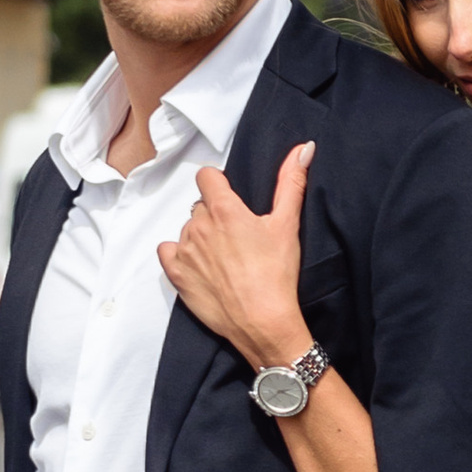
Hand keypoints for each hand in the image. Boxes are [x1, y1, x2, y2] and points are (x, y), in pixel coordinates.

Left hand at [160, 142, 315, 367]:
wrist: (262, 322)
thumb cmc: (276, 275)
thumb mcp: (287, 224)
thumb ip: (291, 182)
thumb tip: (303, 149)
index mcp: (224, 209)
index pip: (206, 176)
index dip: (218, 183)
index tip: (229, 197)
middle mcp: (198, 225)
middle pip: (200, 206)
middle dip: (215, 215)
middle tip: (236, 236)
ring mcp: (185, 250)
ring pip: (187, 229)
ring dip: (201, 236)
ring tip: (224, 257)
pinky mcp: (176, 274)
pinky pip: (168, 251)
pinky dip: (180, 254)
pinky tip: (200, 265)